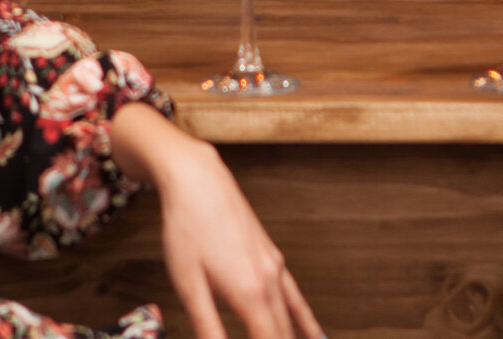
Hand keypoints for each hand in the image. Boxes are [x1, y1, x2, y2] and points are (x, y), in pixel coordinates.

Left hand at [111, 104, 322, 338]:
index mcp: (249, 295)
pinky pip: (296, 299)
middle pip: (285, 337)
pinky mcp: (273, 259)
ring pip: (294, 322)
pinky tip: (316, 336)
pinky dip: (307, 322)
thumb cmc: (186, 228)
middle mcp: (270, 284)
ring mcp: (276, 270)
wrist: (198, 179)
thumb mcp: (188, 284)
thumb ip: (208, 327)